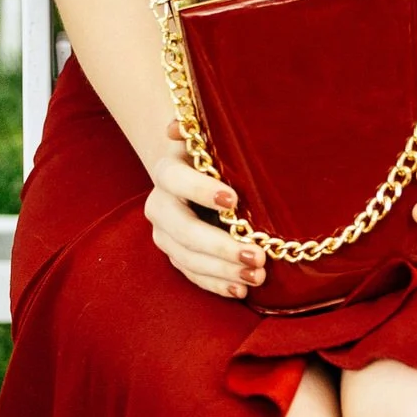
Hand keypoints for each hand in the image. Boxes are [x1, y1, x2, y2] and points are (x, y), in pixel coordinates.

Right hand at [144, 121, 266, 299]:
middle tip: (258, 255)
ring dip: (223, 270)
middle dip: (221, 246)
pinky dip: (216, 284)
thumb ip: (195, 130)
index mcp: (166, 172)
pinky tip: (240, 289)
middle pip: (184, 230)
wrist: (191, 174)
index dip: (201, 190)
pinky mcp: (174, 255)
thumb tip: (176, 127)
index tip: (234, 199)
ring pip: (188, 258)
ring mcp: (164, 234)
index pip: (176, 180)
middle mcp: (159, 205)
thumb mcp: (206, 139)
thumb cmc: (208, 155)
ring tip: (257, 275)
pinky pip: (192, 274)